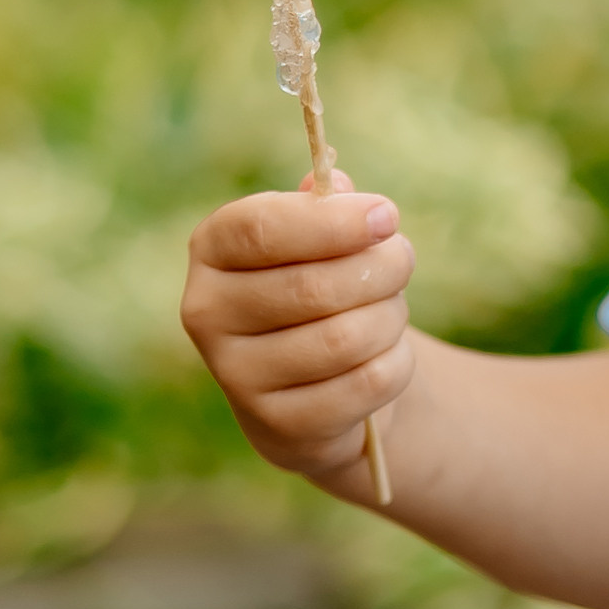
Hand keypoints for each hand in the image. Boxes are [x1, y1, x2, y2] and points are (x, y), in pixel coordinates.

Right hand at [181, 181, 417, 487]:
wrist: (318, 385)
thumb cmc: (321, 288)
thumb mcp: (322, 238)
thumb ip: (327, 205)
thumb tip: (333, 183)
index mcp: (211, 250)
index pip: (261, 230)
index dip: (333, 222)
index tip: (389, 216)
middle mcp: (207, 312)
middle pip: (312, 286)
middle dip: (380, 268)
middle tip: (401, 259)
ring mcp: (236, 376)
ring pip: (344, 337)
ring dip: (390, 316)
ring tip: (391, 308)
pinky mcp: (277, 426)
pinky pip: (365, 383)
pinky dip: (395, 362)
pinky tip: (386, 353)